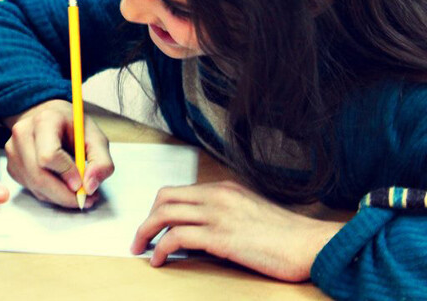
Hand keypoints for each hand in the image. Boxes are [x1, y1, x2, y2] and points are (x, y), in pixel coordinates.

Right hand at [3, 99, 113, 208]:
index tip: (82, 183)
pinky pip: (31, 189)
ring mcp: (13, 150)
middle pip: (39, 176)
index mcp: (44, 120)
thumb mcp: (95, 138)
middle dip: (64, 195)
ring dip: (59, 196)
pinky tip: (60, 184)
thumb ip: (101, 162)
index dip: (66, 174)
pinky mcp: (11, 166)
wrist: (49, 117)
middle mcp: (22, 133)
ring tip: (77, 191)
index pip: (48, 156)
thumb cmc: (72, 127)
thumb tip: (89, 187)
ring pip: (35, 186)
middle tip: (85, 198)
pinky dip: (49, 193)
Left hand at [131, 180, 344, 281]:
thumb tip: (203, 229)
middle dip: (146, 218)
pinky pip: (177, 236)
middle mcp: (216, 196)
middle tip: (140, 238)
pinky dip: (162, 248)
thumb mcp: (250, 213)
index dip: (159, 209)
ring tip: (140, 250)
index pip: (178, 191)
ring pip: (165, 214)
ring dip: (146, 232)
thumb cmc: (286, 236)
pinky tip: (159, 261)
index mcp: (223, 189)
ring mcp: (218, 214)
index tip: (152, 226)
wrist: (311, 244)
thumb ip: (226, 214)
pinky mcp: (221, 236)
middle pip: (164, 198)